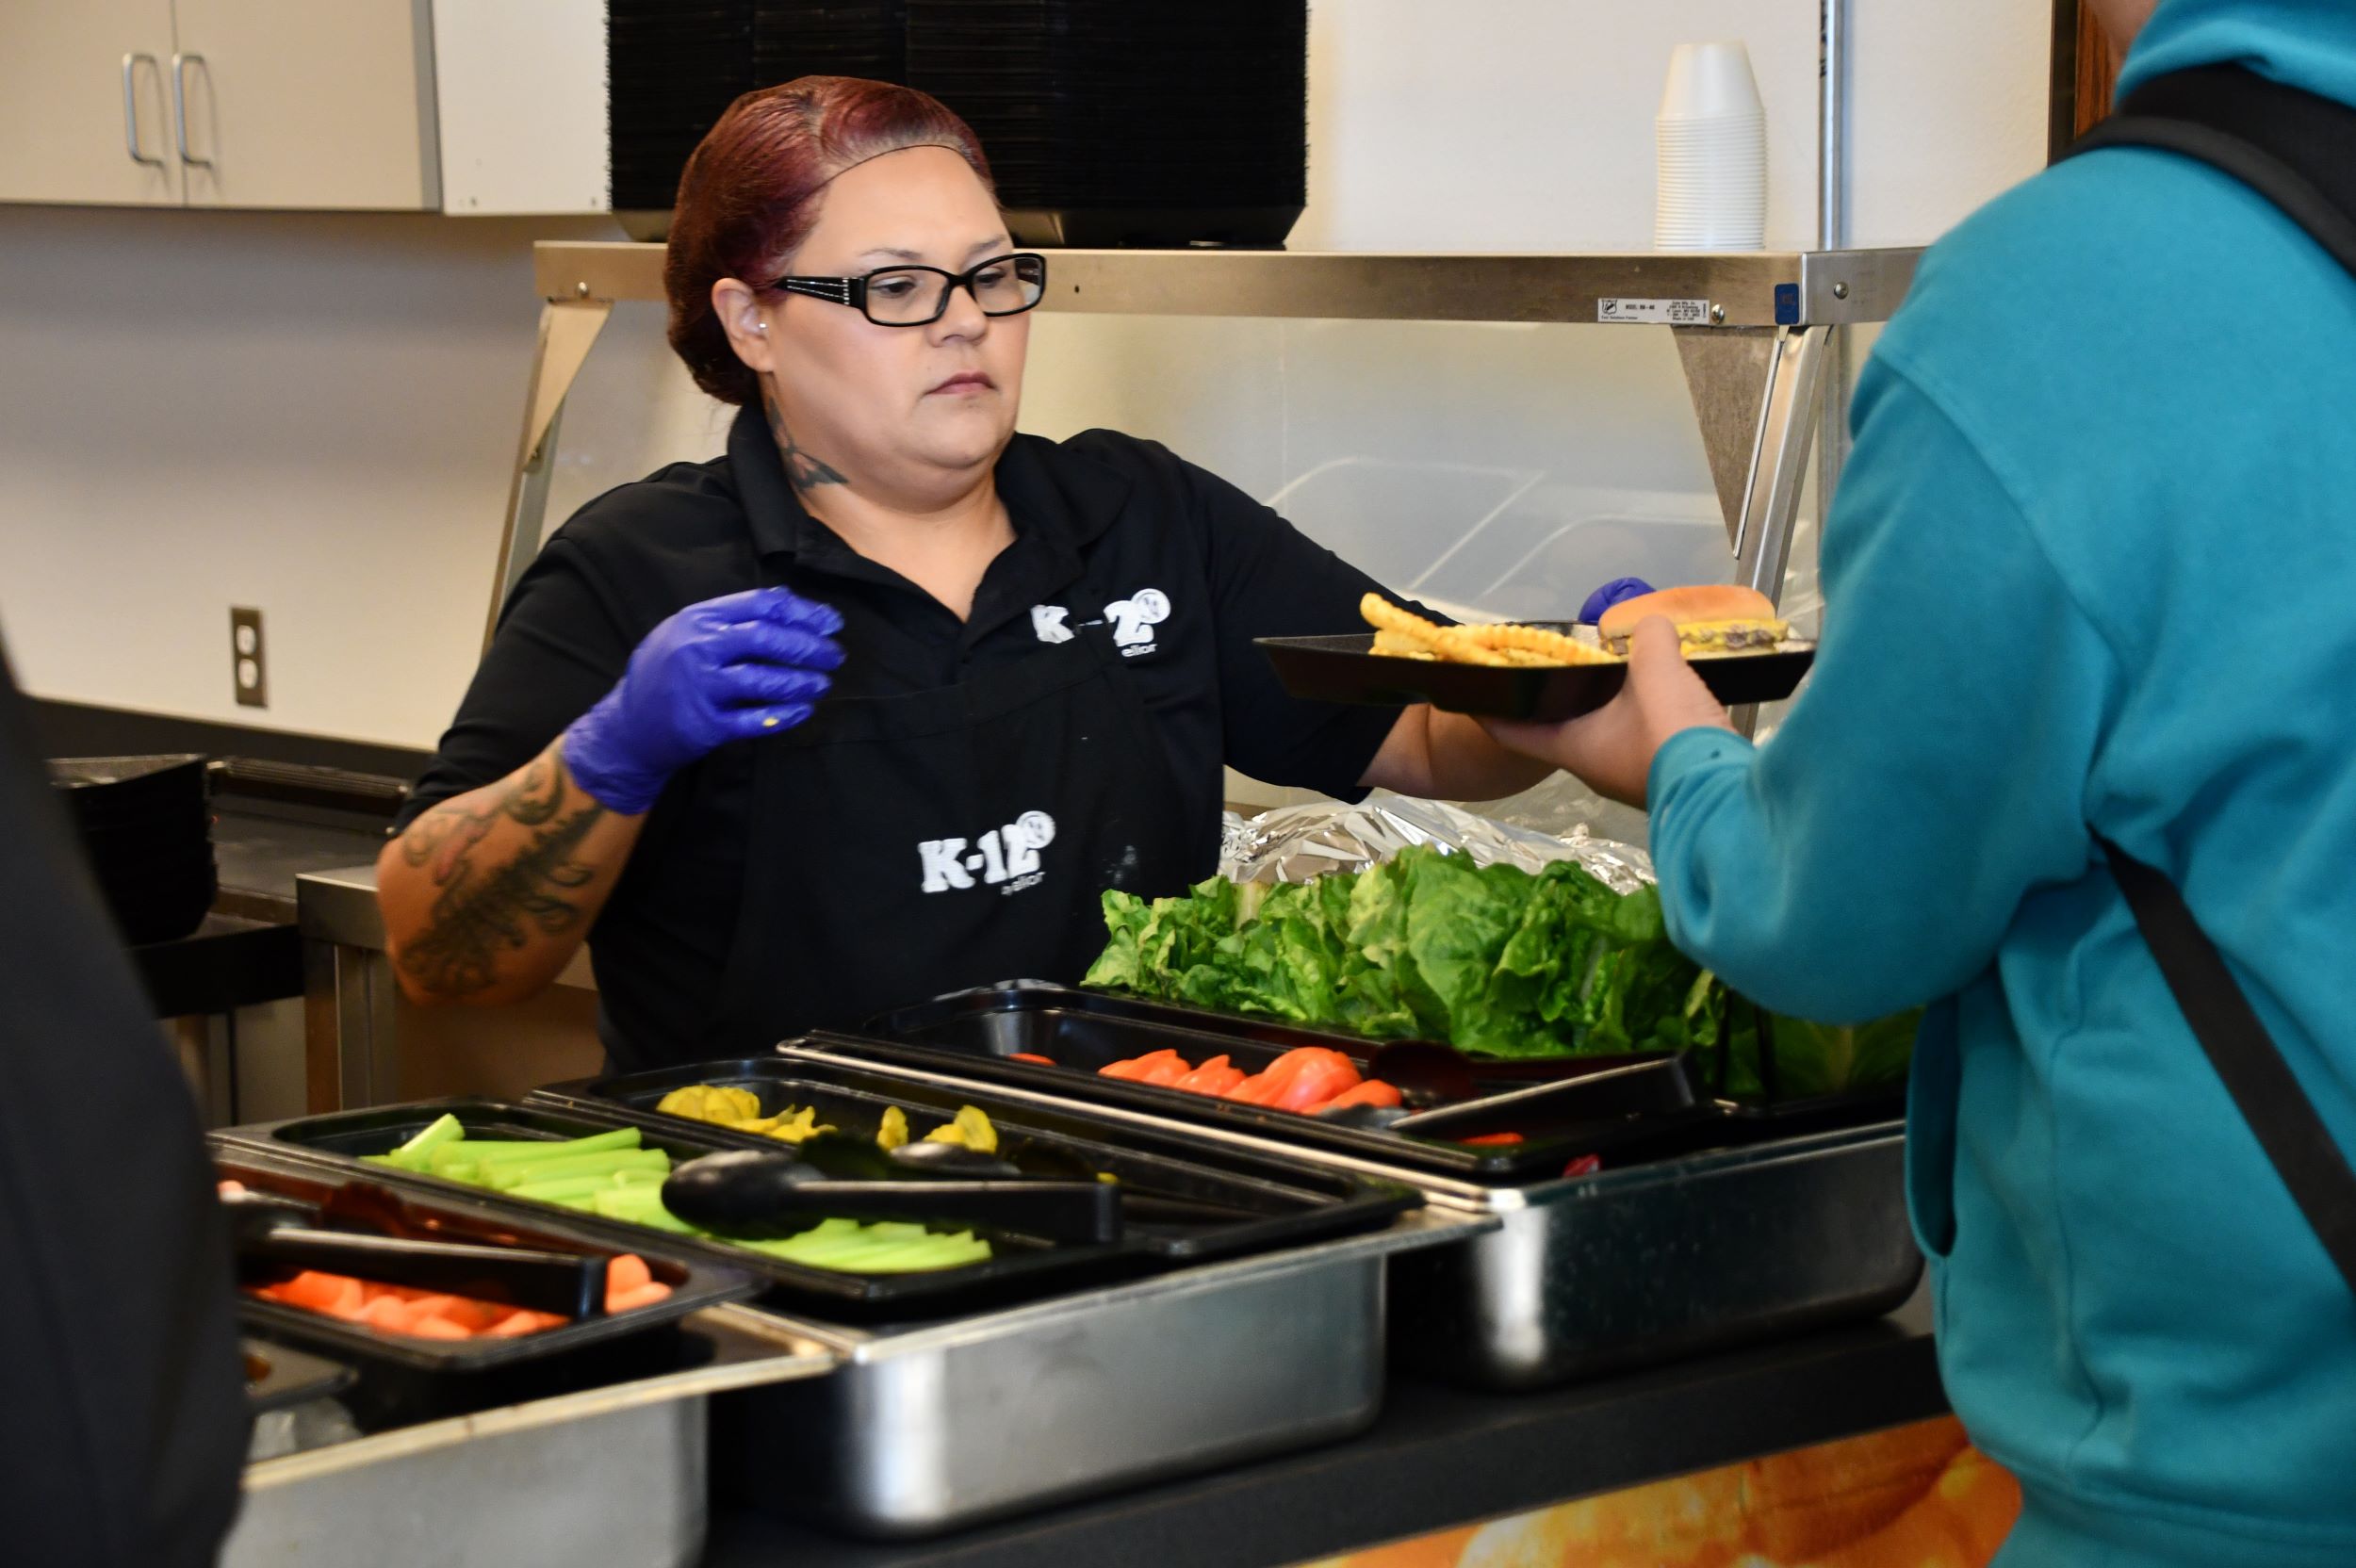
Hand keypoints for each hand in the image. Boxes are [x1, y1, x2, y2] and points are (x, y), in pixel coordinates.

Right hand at [561, 587, 843, 814]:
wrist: (627, 727)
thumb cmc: (665, 673)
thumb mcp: (687, 632)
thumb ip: (731, 616)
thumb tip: (785, 598)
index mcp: (698, 619)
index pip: (760, 605)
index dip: (802, 612)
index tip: (831, 622)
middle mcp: (698, 648)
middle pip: (766, 638)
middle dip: (809, 646)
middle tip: (835, 655)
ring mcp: (701, 688)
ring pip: (764, 680)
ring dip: (802, 681)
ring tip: (823, 683)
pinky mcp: (705, 725)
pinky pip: (755, 719)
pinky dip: (785, 715)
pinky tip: (804, 710)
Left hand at [1481, 616, 1732, 806]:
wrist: (1730, 793)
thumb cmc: (1671, 736)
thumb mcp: (1656, 671)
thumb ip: (1647, 640)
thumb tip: (1651, 626)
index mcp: (1573, 747)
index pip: (1512, 730)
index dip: (1490, 710)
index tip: (1474, 691)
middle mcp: (1593, 766)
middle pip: (1558, 728)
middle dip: (1552, 698)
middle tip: (1552, 664)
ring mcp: (1628, 775)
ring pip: (1602, 732)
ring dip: (1600, 705)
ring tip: (1606, 671)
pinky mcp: (1663, 773)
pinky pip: (1639, 736)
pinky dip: (1637, 713)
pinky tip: (1656, 691)